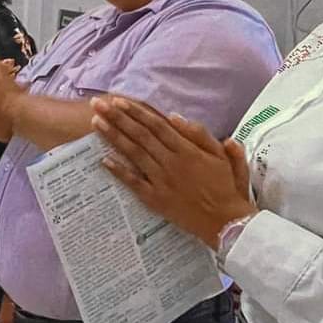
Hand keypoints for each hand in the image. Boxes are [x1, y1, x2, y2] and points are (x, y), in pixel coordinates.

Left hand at [89, 95, 255, 247]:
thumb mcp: (220, 155)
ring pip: (134, 154)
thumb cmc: (225, 186)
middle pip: (140, 135)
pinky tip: (103, 160)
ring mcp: (161, 181)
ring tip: (96, 123)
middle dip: (117, 118)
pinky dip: (119, 171)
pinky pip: (134, 183)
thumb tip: (174, 116)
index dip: (136, 112)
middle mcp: (171, 162)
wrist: (226, 222)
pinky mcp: (155, 199)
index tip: (118, 100)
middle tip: (97, 105)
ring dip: (113, 137)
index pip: (156, 125)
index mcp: (187, 150)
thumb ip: (199, 134)